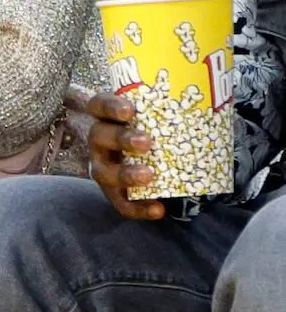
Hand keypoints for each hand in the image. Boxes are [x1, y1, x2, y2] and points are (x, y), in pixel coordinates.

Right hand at [84, 92, 163, 220]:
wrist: (154, 158)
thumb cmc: (155, 130)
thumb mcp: (156, 116)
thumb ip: (170, 110)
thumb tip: (213, 101)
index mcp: (107, 117)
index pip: (99, 106)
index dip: (110, 107)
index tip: (130, 110)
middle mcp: (100, 141)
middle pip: (99, 136)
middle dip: (121, 139)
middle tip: (146, 142)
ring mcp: (104, 166)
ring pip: (103, 172)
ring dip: (124, 174)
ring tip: (149, 176)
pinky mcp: (113, 192)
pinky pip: (120, 202)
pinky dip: (138, 208)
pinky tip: (158, 209)